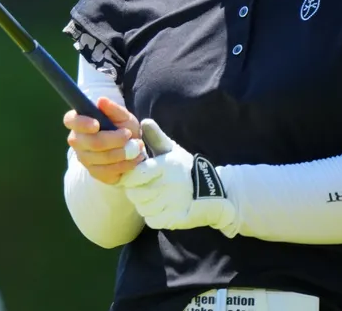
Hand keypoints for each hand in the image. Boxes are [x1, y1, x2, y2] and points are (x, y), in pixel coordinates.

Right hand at [63, 97, 146, 184]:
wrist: (131, 147)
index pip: (71, 121)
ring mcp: (84, 158)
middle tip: (129, 134)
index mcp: (78, 122)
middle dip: (115, 140)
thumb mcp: (122, 116)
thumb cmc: (122, 127)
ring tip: (137, 146)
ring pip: (103, 158)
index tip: (97, 125)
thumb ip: (113, 109)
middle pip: (92, 143)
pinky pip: (109, 171)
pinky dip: (125, 165)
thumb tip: (101, 101)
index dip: (82, 124)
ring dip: (124, 153)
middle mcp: (77, 141)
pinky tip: (134, 158)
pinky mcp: (94, 173)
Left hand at [119, 119, 238, 235]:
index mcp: (165, 167)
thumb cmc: (185, 167)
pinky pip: (152, 220)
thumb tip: (144, 121)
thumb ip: (156, 137)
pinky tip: (159, 209)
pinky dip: (152, 216)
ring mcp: (171, 204)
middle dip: (135, 192)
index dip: (129, 177)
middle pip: (135, 194)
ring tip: (152, 198)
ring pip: (142, 208)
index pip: (135, 175)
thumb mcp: (172, 150)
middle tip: (141, 188)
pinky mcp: (174, 219)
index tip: (130, 177)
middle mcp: (167, 186)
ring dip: (143, 204)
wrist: (212, 191)